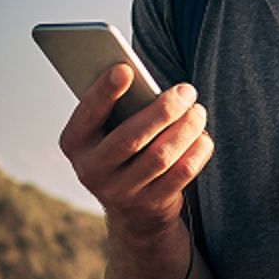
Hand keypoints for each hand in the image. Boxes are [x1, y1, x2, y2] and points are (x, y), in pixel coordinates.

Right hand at [58, 65, 213, 234]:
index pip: (88, 114)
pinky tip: (203, 137)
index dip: (104, 92)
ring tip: (198, 111)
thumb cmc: (125, 148)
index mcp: (75, 143)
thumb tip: (145, 80)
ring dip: (185, 129)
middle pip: (131, 137)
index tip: (124, 69)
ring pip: (160, 156)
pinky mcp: (150, 204)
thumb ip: (122, 107)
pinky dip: (196, 151)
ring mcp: (120, 192)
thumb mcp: (111, 129)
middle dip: (163, 110)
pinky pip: (180, 174)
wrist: (134, 208)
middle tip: (187, 91)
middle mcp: (91, 170)